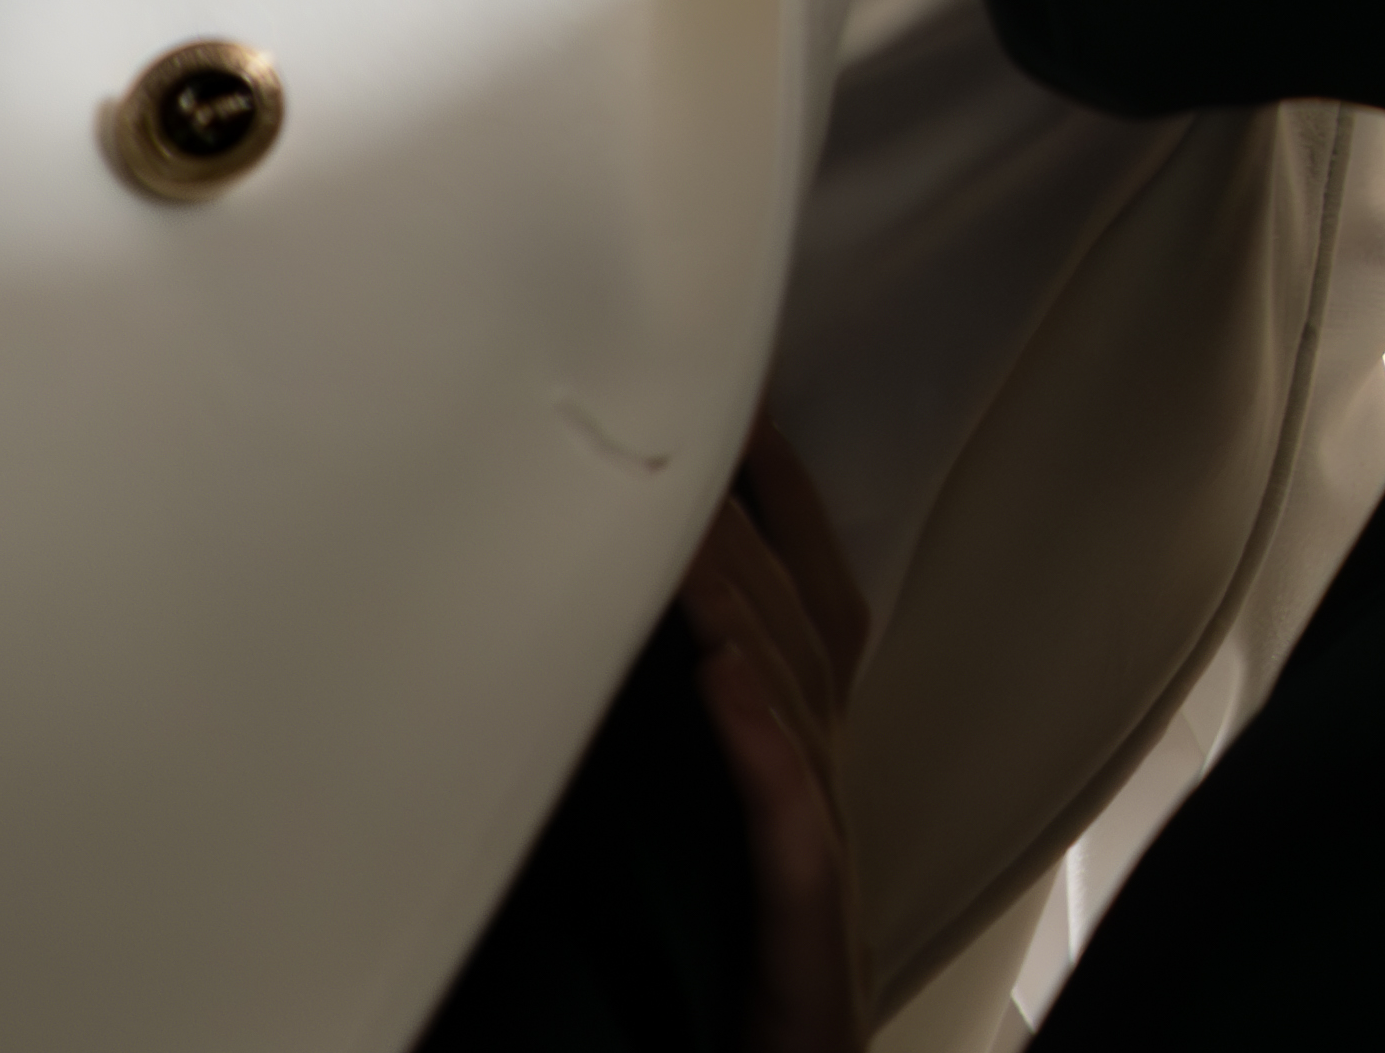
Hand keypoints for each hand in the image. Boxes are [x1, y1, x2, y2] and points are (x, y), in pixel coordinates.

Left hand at [672, 439, 871, 1052]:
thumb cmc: (709, 982)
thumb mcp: (677, 840)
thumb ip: (652, 745)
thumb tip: (559, 650)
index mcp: (794, 765)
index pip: (805, 602)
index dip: (783, 502)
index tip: (738, 402)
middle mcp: (822, 794)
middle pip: (813, 627)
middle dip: (764, 521)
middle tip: (702, 420)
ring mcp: (825, 860)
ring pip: (802, 703)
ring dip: (747, 608)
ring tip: (690, 535)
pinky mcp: (812, 941)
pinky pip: (794, 829)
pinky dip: (765, 748)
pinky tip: (722, 682)